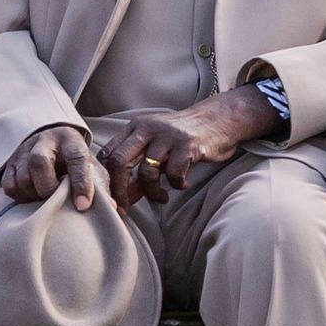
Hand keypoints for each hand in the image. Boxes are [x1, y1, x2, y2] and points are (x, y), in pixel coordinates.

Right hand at [0, 122, 100, 208]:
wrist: (51, 145)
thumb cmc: (75, 162)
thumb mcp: (92, 168)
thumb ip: (100, 187)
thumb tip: (111, 209)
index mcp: (70, 141)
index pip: (76, 158)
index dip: (81, 183)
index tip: (83, 205)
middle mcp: (44, 142)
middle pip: (39, 163)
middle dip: (48, 188)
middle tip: (57, 200)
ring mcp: (24, 151)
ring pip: (22, 177)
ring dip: (34, 195)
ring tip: (46, 200)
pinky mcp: (10, 164)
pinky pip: (9, 185)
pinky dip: (21, 197)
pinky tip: (33, 197)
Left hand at [101, 91, 272, 206]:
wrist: (219, 118)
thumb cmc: (184, 137)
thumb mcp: (156, 145)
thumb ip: (139, 167)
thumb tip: (124, 197)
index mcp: (136, 127)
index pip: (108, 155)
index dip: (106, 181)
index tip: (114, 200)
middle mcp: (148, 128)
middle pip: (119, 162)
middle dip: (119, 190)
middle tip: (125, 207)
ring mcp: (168, 135)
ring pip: (147, 171)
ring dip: (152, 192)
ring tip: (161, 196)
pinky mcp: (188, 144)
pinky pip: (174, 173)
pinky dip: (177, 184)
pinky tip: (183, 183)